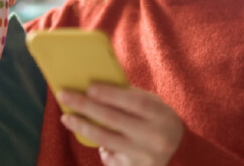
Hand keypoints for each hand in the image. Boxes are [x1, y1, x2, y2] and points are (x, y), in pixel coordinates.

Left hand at [58, 84, 182, 165]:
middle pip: (114, 119)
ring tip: (66, 117)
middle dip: (85, 106)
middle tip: (64, 95)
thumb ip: (129, 95)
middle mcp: (154, 137)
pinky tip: (87, 135)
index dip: (109, 94)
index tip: (88, 87)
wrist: (179, 148)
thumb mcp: (152, 103)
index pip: (132, 102)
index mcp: (160, 114)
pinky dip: (98, 145)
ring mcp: (145, 156)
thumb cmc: (157, 118)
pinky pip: (109, 156)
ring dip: (82, 127)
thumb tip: (94, 86)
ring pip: (106, 139)